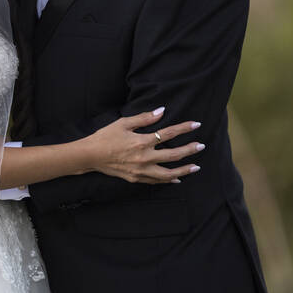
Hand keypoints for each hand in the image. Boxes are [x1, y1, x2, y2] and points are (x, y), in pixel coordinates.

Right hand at [85, 108, 202, 183]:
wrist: (90, 156)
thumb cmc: (105, 137)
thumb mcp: (123, 123)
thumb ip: (144, 118)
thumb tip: (161, 111)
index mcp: (142, 142)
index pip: (169, 133)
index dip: (184, 128)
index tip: (196, 124)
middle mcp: (144, 158)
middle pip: (174, 155)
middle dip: (190, 150)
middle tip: (202, 146)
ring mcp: (141, 171)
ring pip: (168, 173)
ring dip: (184, 170)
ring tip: (196, 167)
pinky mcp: (136, 178)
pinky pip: (156, 181)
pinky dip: (168, 180)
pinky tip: (176, 178)